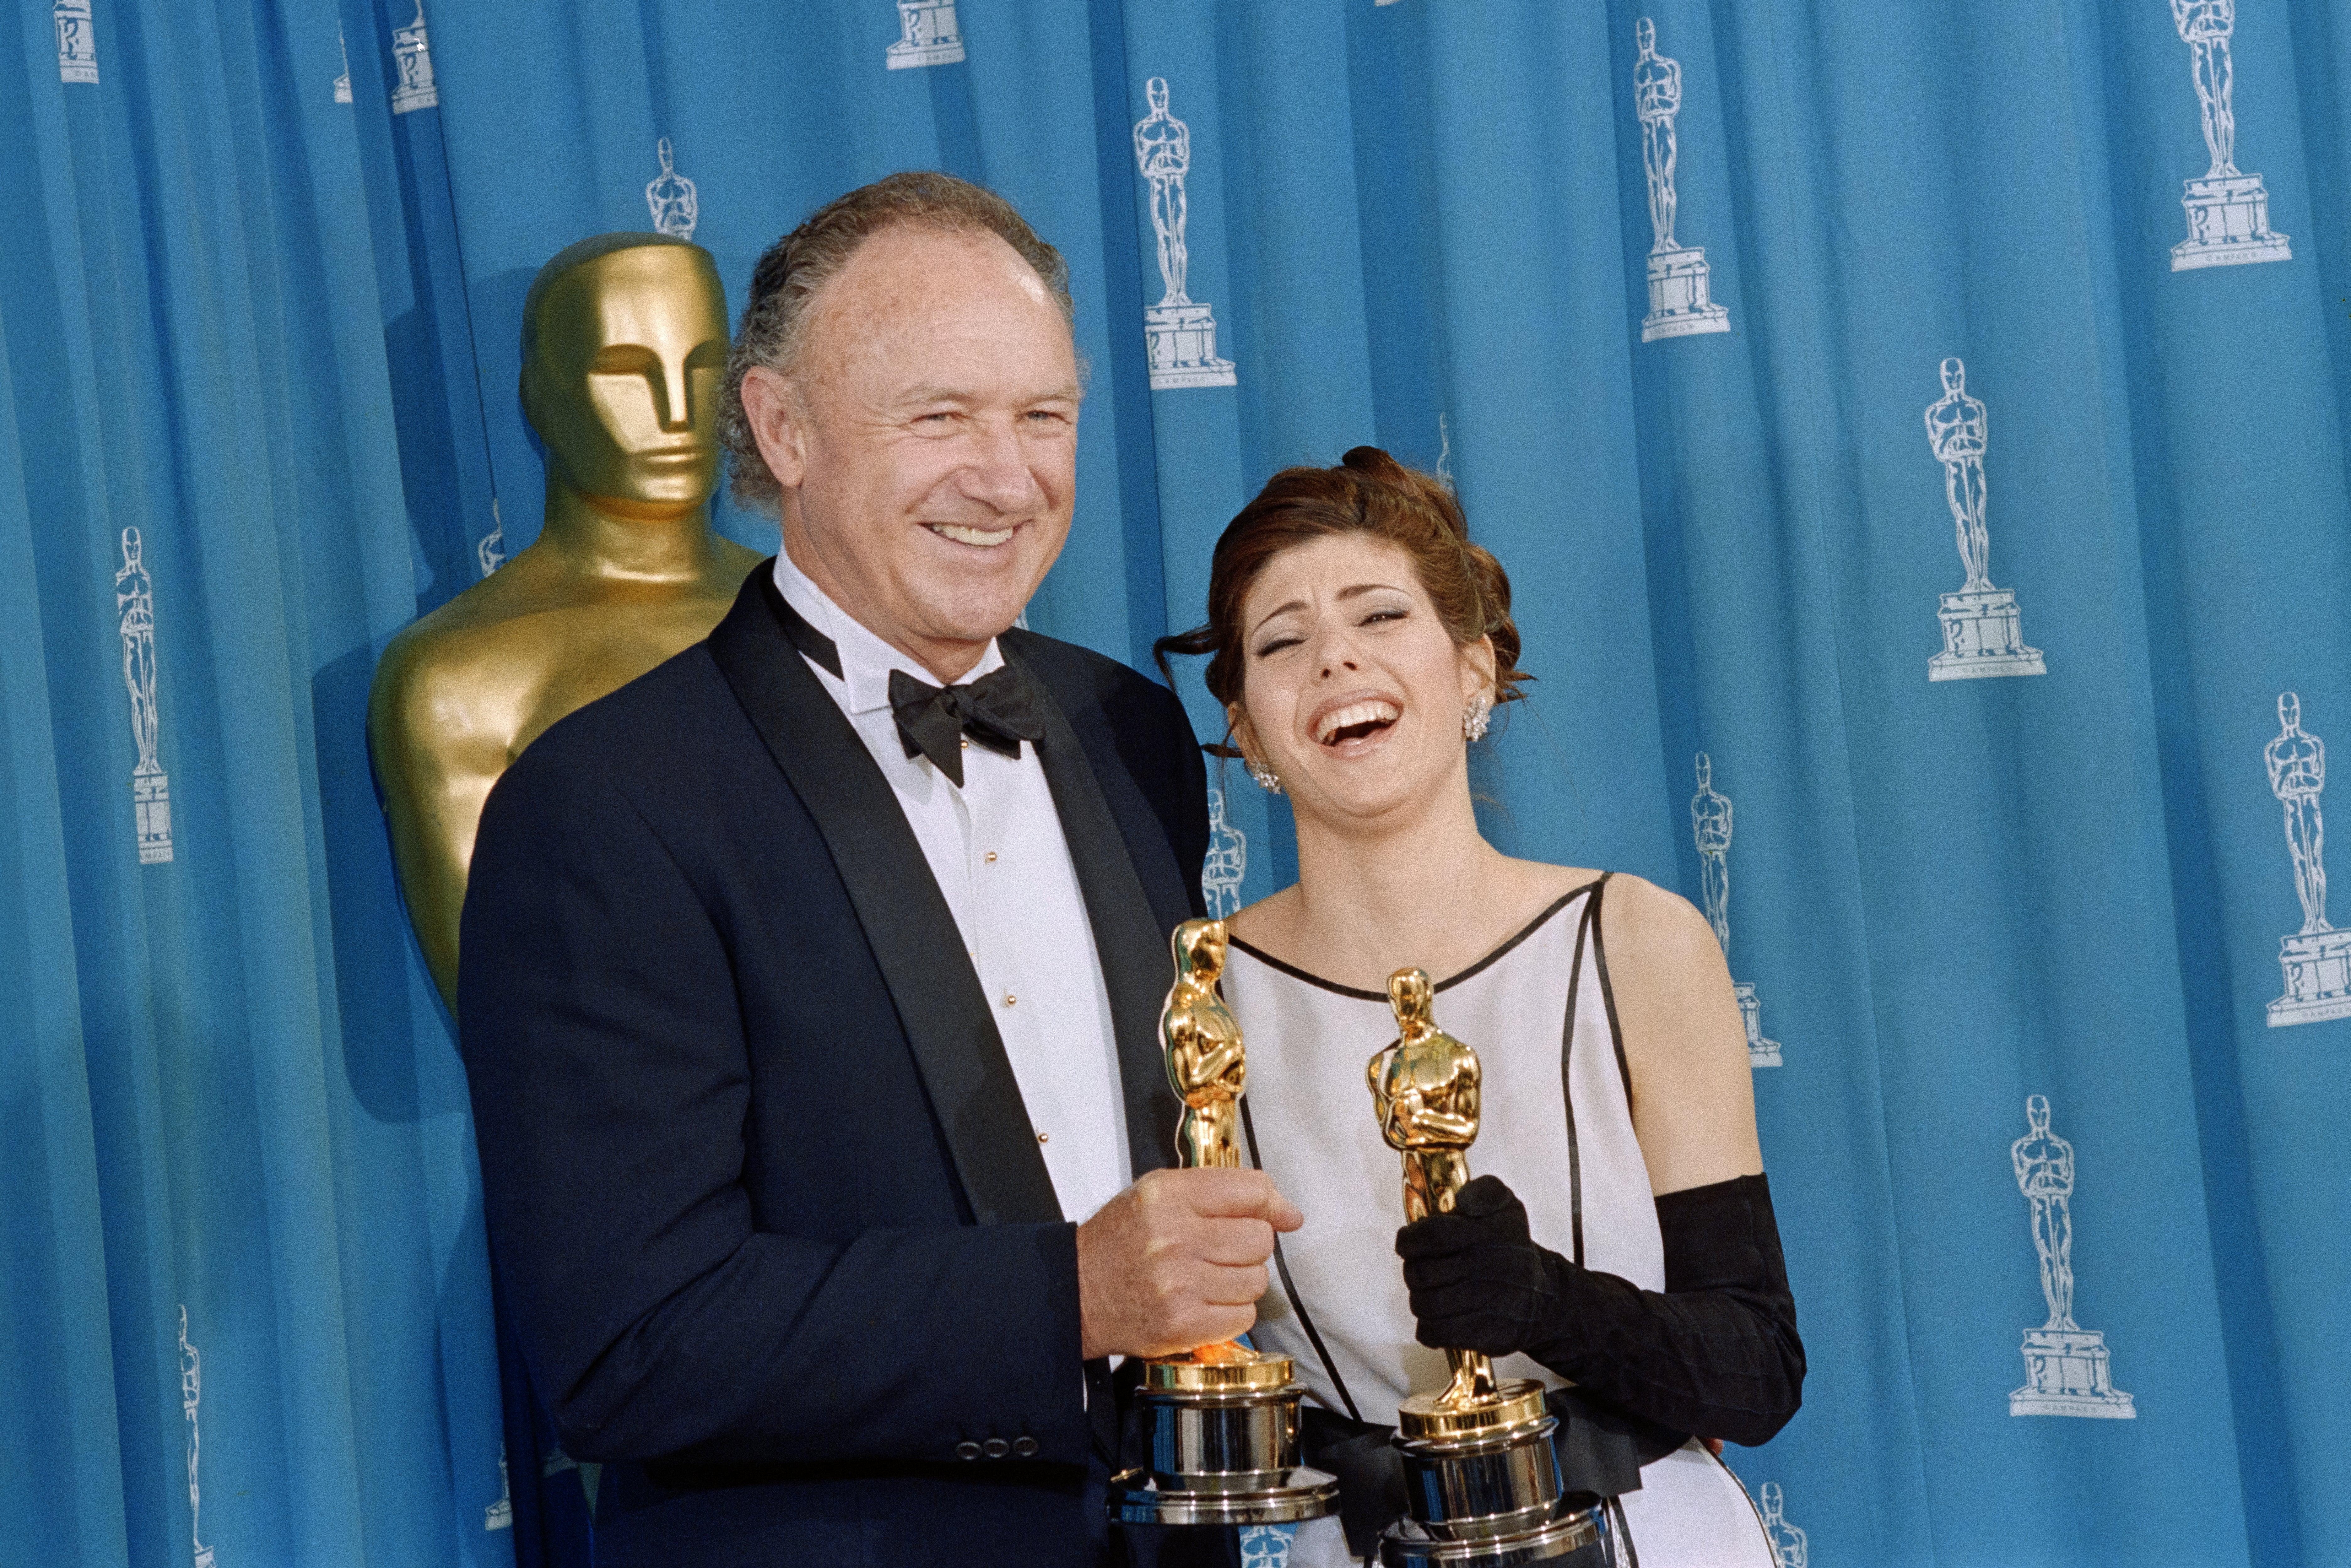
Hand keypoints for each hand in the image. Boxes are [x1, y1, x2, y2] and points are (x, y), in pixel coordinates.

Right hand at [1076, 1168, 1302, 1359]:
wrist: (1076, 1294)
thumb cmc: (1118, 1243)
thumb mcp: (1157, 1195)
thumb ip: (1221, 1192)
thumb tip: (1287, 1213)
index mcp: (1167, 1196)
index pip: (1250, 1191)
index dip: (1273, 1205)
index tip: (1281, 1216)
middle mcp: (1174, 1238)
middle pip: (1260, 1239)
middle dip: (1249, 1246)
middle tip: (1221, 1251)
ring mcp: (1179, 1284)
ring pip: (1257, 1280)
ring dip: (1240, 1281)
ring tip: (1207, 1278)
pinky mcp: (1183, 1325)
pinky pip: (1243, 1317)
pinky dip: (1231, 1313)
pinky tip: (1203, 1303)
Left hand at [1395, 1174, 1562, 1355]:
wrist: (1543, 1299)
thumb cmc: (1512, 1249)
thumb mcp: (1506, 1207)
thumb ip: (1484, 1191)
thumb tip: (1463, 1200)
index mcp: (1491, 1233)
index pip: (1431, 1236)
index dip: (1409, 1240)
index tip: (1407, 1243)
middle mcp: (1491, 1269)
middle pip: (1421, 1273)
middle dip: (1413, 1271)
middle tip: (1420, 1269)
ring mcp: (1489, 1304)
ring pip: (1425, 1304)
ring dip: (1419, 1299)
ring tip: (1429, 1292)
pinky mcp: (1486, 1334)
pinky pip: (1436, 1332)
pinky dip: (1427, 1327)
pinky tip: (1436, 1317)